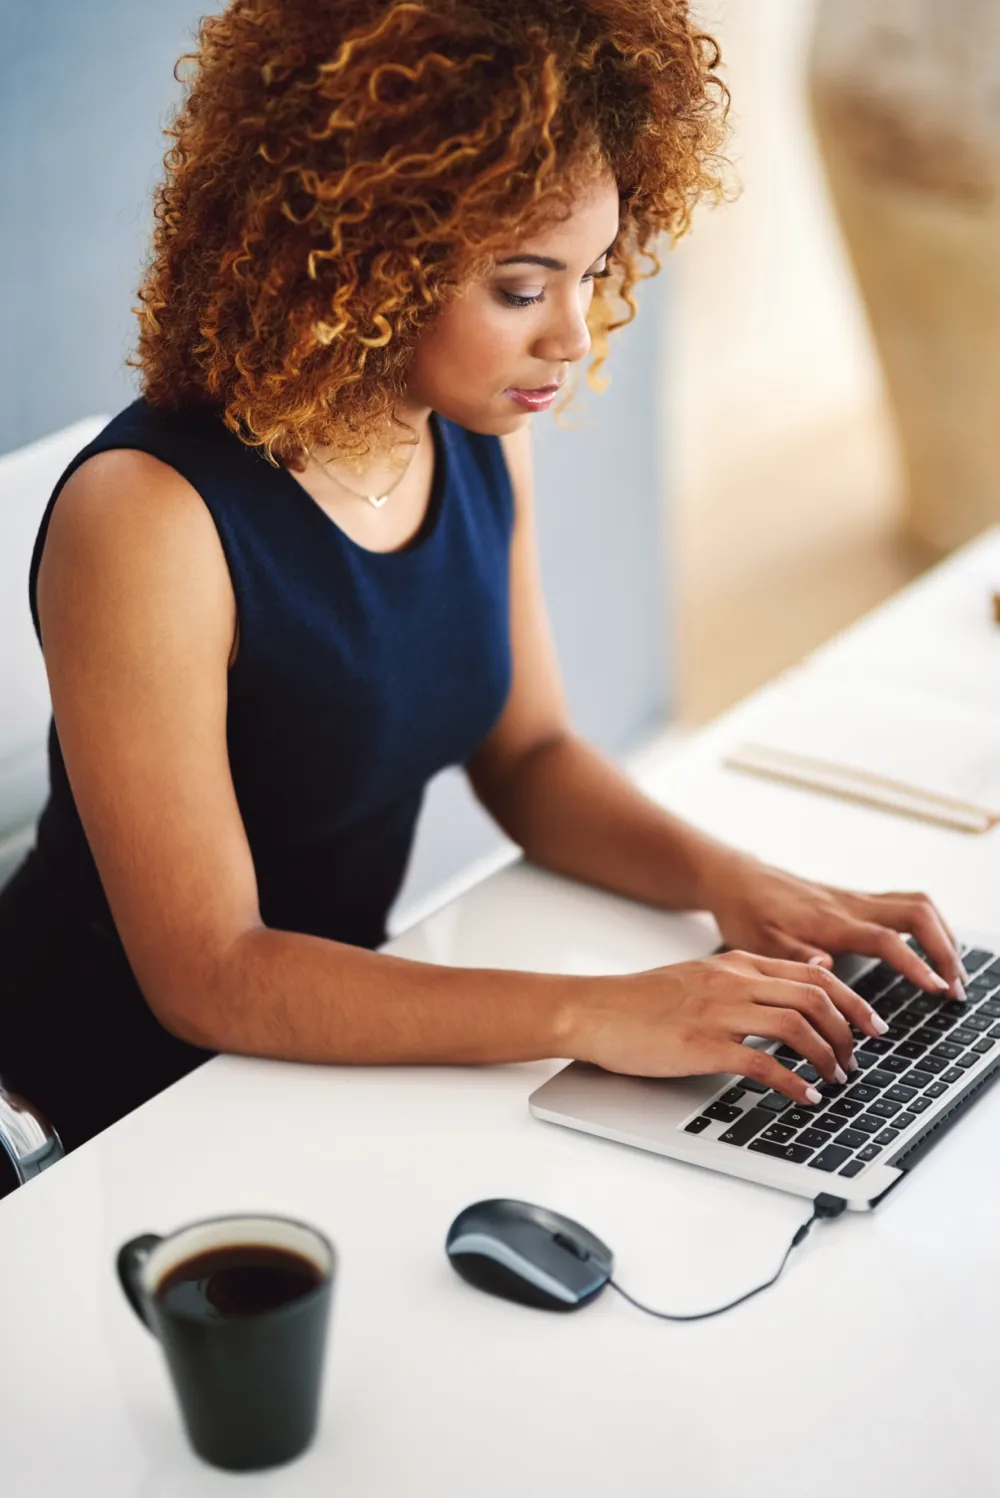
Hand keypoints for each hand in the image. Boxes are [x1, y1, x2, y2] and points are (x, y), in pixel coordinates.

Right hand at [571, 949, 889, 1103]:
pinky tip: (804, 1096)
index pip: (812, 976)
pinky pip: (763, 1063)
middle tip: (858, 1057)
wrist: (593, 1009)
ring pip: (796, 1026)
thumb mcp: (704, 974)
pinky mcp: (702, 1046)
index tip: (871, 1024)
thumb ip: (751, 976)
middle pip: (814, 998)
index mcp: (736, 964)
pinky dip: (793, 1082)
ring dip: (826, 1056)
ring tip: (836, 1078)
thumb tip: (806, 978)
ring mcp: (718, 1013)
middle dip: (847, 1030)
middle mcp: (733, 982)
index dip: (851, 1001)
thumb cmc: (642, 1000)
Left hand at [705, 852, 965, 998]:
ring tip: (952, 972)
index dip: (916, 965)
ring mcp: (856, 899)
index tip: (938, 990)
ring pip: (917, 905)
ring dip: (942, 935)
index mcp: (829, 921)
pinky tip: (931, 949)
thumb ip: (794, 955)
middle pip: (917, 914)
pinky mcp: (855, 900)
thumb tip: (828, 967)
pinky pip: (904, 904)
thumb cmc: (745, 912)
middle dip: (945, 949)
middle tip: (955, 987)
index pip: (886, 940)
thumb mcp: (757, 942)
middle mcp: (850, 905)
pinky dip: (928, 926)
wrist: (735, 879)